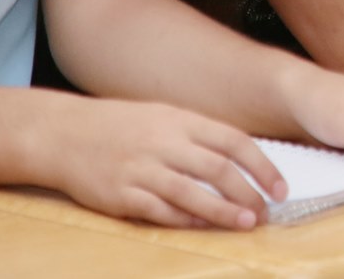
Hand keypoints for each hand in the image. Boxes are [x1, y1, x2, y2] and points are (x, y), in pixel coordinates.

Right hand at [36, 96, 281, 229]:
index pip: (234, 141)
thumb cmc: (118, 125)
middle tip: (266, 213)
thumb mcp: (162, 116)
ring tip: (246, 223)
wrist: (62, 133)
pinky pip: (160, 211)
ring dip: (223, 211)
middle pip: (218, 169)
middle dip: (248, 193)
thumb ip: (197, 135)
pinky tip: (205, 227)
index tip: (280, 188)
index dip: (262, 166)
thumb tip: (239, 158)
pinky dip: (186, 220)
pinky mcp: (121, 194)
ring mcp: (141, 169)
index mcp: (180, 120)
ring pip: (192, 193)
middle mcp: (164, 142)